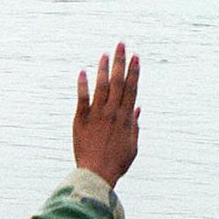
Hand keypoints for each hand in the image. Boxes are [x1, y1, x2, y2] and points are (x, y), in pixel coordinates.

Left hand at [73, 42, 140, 187]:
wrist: (96, 173)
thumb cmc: (116, 162)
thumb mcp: (132, 145)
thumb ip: (134, 125)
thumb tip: (138, 109)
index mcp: (127, 117)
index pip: (132, 88)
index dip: (134, 71)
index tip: (136, 57)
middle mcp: (113, 112)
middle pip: (118, 82)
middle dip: (120, 62)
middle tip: (121, 45)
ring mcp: (97, 115)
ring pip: (101, 86)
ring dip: (104, 68)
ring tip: (105, 53)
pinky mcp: (81, 119)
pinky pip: (82, 99)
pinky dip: (82, 85)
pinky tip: (82, 71)